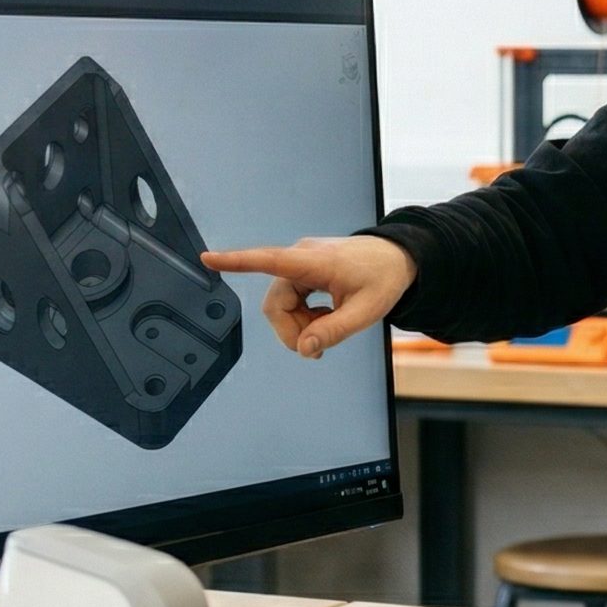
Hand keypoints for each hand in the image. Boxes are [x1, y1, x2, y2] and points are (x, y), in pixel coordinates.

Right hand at [199, 236, 415, 358]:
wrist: (398, 258)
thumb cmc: (385, 277)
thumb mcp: (366, 312)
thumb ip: (333, 332)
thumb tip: (304, 349)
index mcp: (314, 261)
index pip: (268, 261)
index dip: (236, 262)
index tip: (208, 258)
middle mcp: (301, 258)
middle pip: (275, 304)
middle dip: (292, 331)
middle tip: (318, 349)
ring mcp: (301, 263)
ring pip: (282, 306)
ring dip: (300, 324)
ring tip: (329, 327)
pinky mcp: (304, 270)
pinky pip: (292, 300)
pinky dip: (305, 316)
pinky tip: (327, 316)